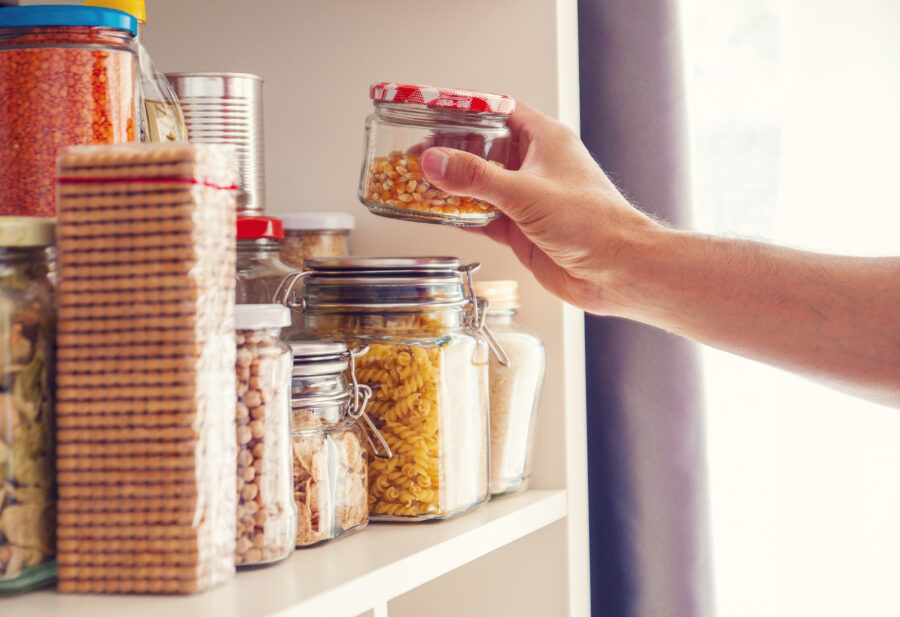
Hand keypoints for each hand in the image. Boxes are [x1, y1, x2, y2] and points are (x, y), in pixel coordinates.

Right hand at [418, 103, 662, 315]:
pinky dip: (462, 215)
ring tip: (420, 181)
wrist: (615, 271)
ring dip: (454, 185)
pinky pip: (485, 216)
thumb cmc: (593, 222)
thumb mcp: (525, 193)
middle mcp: (535, 165)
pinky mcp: (522, 229)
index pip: (499, 110)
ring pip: (481, 185)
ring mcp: (528, 198)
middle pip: (484, 148)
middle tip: (418, 151)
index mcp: (544, 140)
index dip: (467, 109)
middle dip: (452, 150)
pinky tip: (440, 213)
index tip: (435, 112)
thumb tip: (435, 161)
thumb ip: (476, 178)